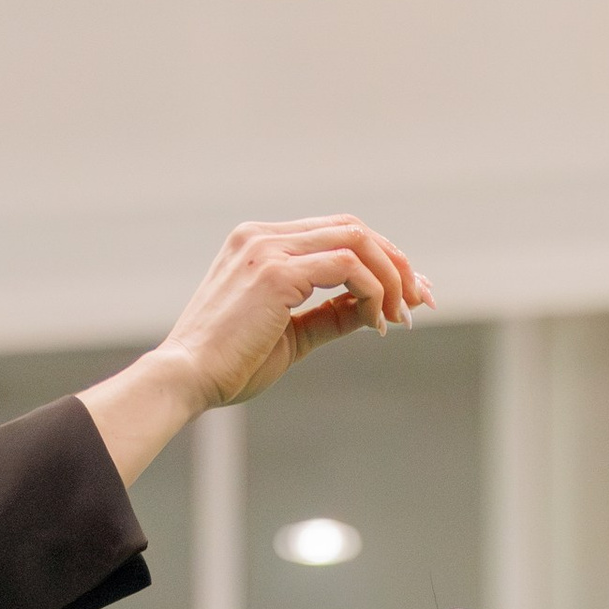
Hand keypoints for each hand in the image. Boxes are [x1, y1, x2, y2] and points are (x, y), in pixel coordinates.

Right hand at [79, 216, 432, 484]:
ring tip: (402, 318)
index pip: (337, 234)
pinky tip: (378, 324)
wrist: (187, 379)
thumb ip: (330, 316)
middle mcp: (264, 235)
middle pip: (353, 229)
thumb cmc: (229, 366)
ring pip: (356, 241)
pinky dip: (373, 292)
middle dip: (397, 263)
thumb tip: (376, 311)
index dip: (382, 260)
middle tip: (422, 302)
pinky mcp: (276, 272)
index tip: (409, 294)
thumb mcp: (291, 337)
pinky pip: (347, 267)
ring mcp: (269, 248)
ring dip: (391, 277)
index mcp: (261, 243)